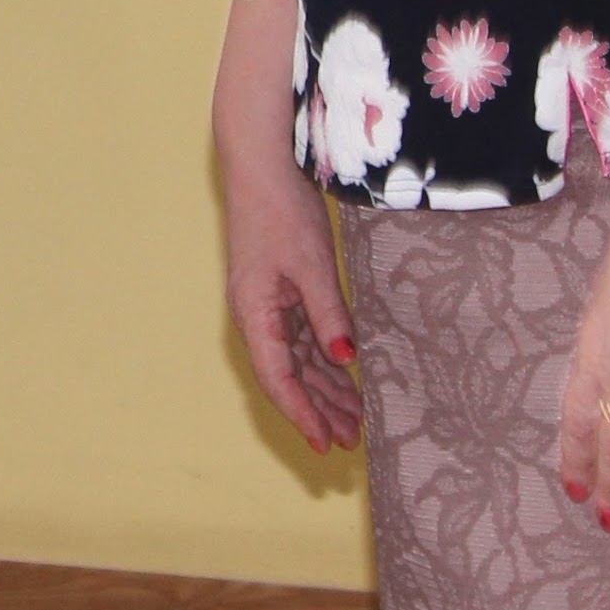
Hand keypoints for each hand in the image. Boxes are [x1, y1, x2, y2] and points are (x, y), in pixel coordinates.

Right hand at [223, 155, 366, 456]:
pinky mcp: (281, 291)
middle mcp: (257, 317)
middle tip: (351, 441)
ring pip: (298, 359)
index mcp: (254, 315)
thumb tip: (346, 360)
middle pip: (288, 376)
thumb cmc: (281, 211)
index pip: (278, 379)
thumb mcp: (311, 264)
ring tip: (355, 418)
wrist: (262, 166)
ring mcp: (268, 305)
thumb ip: (328, 314)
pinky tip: (346, 375)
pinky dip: (324, 359)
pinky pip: (303, 337)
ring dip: (325, 389)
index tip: (324, 444)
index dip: (302, 415)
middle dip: (318, 410)